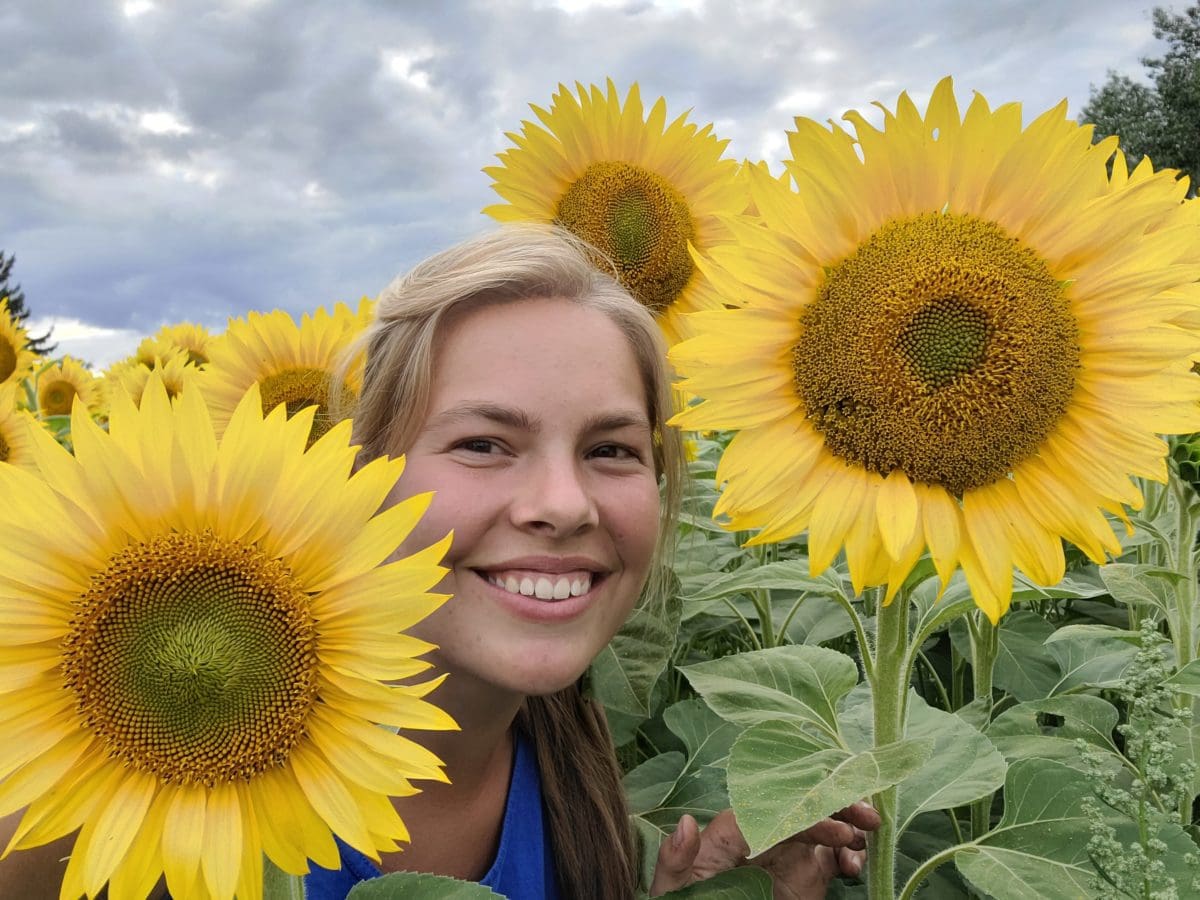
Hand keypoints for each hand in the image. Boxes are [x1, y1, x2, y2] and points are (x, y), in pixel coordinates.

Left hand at [649, 802, 880, 898]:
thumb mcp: (677, 889)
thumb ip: (677, 861)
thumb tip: (686, 824)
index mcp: (731, 831)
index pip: (774, 808)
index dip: (808, 812)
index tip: (838, 829)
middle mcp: (765, 835)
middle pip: (803, 806)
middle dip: (838, 805)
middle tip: (870, 817)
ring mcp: (788, 854)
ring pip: (823, 824)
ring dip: (849, 823)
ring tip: (867, 838)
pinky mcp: (806, 875)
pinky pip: (833, 856)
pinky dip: (849, 854)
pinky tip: (855, 866)